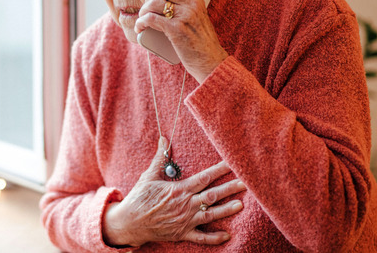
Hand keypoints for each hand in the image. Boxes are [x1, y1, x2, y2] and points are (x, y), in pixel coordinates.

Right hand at [103, 137, 246, 247]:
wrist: (130, 222)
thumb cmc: (139, 198)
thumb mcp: (148, 176)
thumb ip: (159, 158)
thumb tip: (164, 139)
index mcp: (179, 189)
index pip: (204, 178)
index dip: (219, 170)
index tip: (232, 163)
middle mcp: (185, 205)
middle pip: (212, 195)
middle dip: (230, 188)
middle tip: (246, 183)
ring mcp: (185, 221)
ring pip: (211, 215)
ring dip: (226, 210)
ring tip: (241, 205)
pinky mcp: (182, 234)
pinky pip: (201, 237)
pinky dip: (214, 238)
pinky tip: (227, 235)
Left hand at [135, 0, 227, 82]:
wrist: (211, 61)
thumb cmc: (201, 43)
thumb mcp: (198, 18)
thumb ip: (185, 7)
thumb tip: (159, 2)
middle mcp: (191, 4)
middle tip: (145, 9)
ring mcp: (184, 16)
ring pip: (152, 3)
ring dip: (142, 12)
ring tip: (142, 20)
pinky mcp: (176, 29)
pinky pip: (150, 18)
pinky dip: (141, 23)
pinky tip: (140, 28)